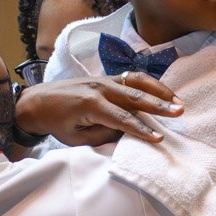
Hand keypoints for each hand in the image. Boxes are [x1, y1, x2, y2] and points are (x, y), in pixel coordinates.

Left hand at [14, 73, 181, 146]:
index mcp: (90, 105)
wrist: (37, 102)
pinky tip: (163, 92)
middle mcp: (99, 88)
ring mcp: (103, 80)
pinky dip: (149, 84)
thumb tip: (128, 134)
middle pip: (134, 97)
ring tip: (177, 101)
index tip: (159, 138)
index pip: (122, 120)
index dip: (141, 130)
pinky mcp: (105, 77)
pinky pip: (131, 78)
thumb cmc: (56, 123)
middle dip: (159, 105)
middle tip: (179, 112)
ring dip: (159, 91)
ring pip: (137, 82)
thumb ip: (103, 136)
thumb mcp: (77, 138)